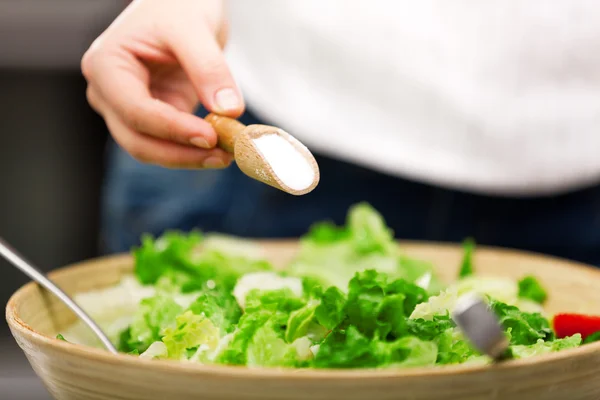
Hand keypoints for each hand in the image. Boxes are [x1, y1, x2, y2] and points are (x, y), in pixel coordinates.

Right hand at [81, 0, 242, 168]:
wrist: (180, 6)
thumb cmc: (178, 6)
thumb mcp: (194, 29)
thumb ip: (209, 68)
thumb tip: (229, 111)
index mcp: (106, 65)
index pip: (135, 110)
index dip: (173, 129)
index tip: (210, 137)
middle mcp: (108, 93)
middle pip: (137, 140)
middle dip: (180, 153)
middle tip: (223, 155)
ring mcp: (127, 109)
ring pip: (151, 149)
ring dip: (188, 157)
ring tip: (227, 154)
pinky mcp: (152, 118)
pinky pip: (169, 144)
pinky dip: (194, 149)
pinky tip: (221, 147)